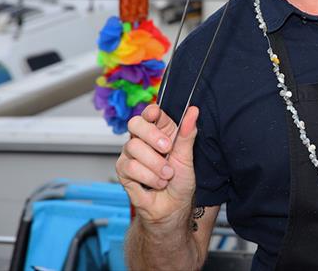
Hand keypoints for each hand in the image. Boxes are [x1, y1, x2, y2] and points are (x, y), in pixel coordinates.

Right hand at [116, 104, 198, 225]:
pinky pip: (130, 167)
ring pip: (133, 147)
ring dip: (155, 164)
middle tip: (167, 149)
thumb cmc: (180, 181)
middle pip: (135, 124)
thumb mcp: (187, 156)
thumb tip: (193, 111)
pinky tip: (157, 183)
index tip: (156, 114)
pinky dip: (148, 177)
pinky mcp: (123, 171)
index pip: (149, 113)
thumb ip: (187, 133)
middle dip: (152, 136)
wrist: (173, 207)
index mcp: (160, 132)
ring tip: (167, 175)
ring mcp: (130, 155)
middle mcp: (142, 140)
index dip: (151, 111)